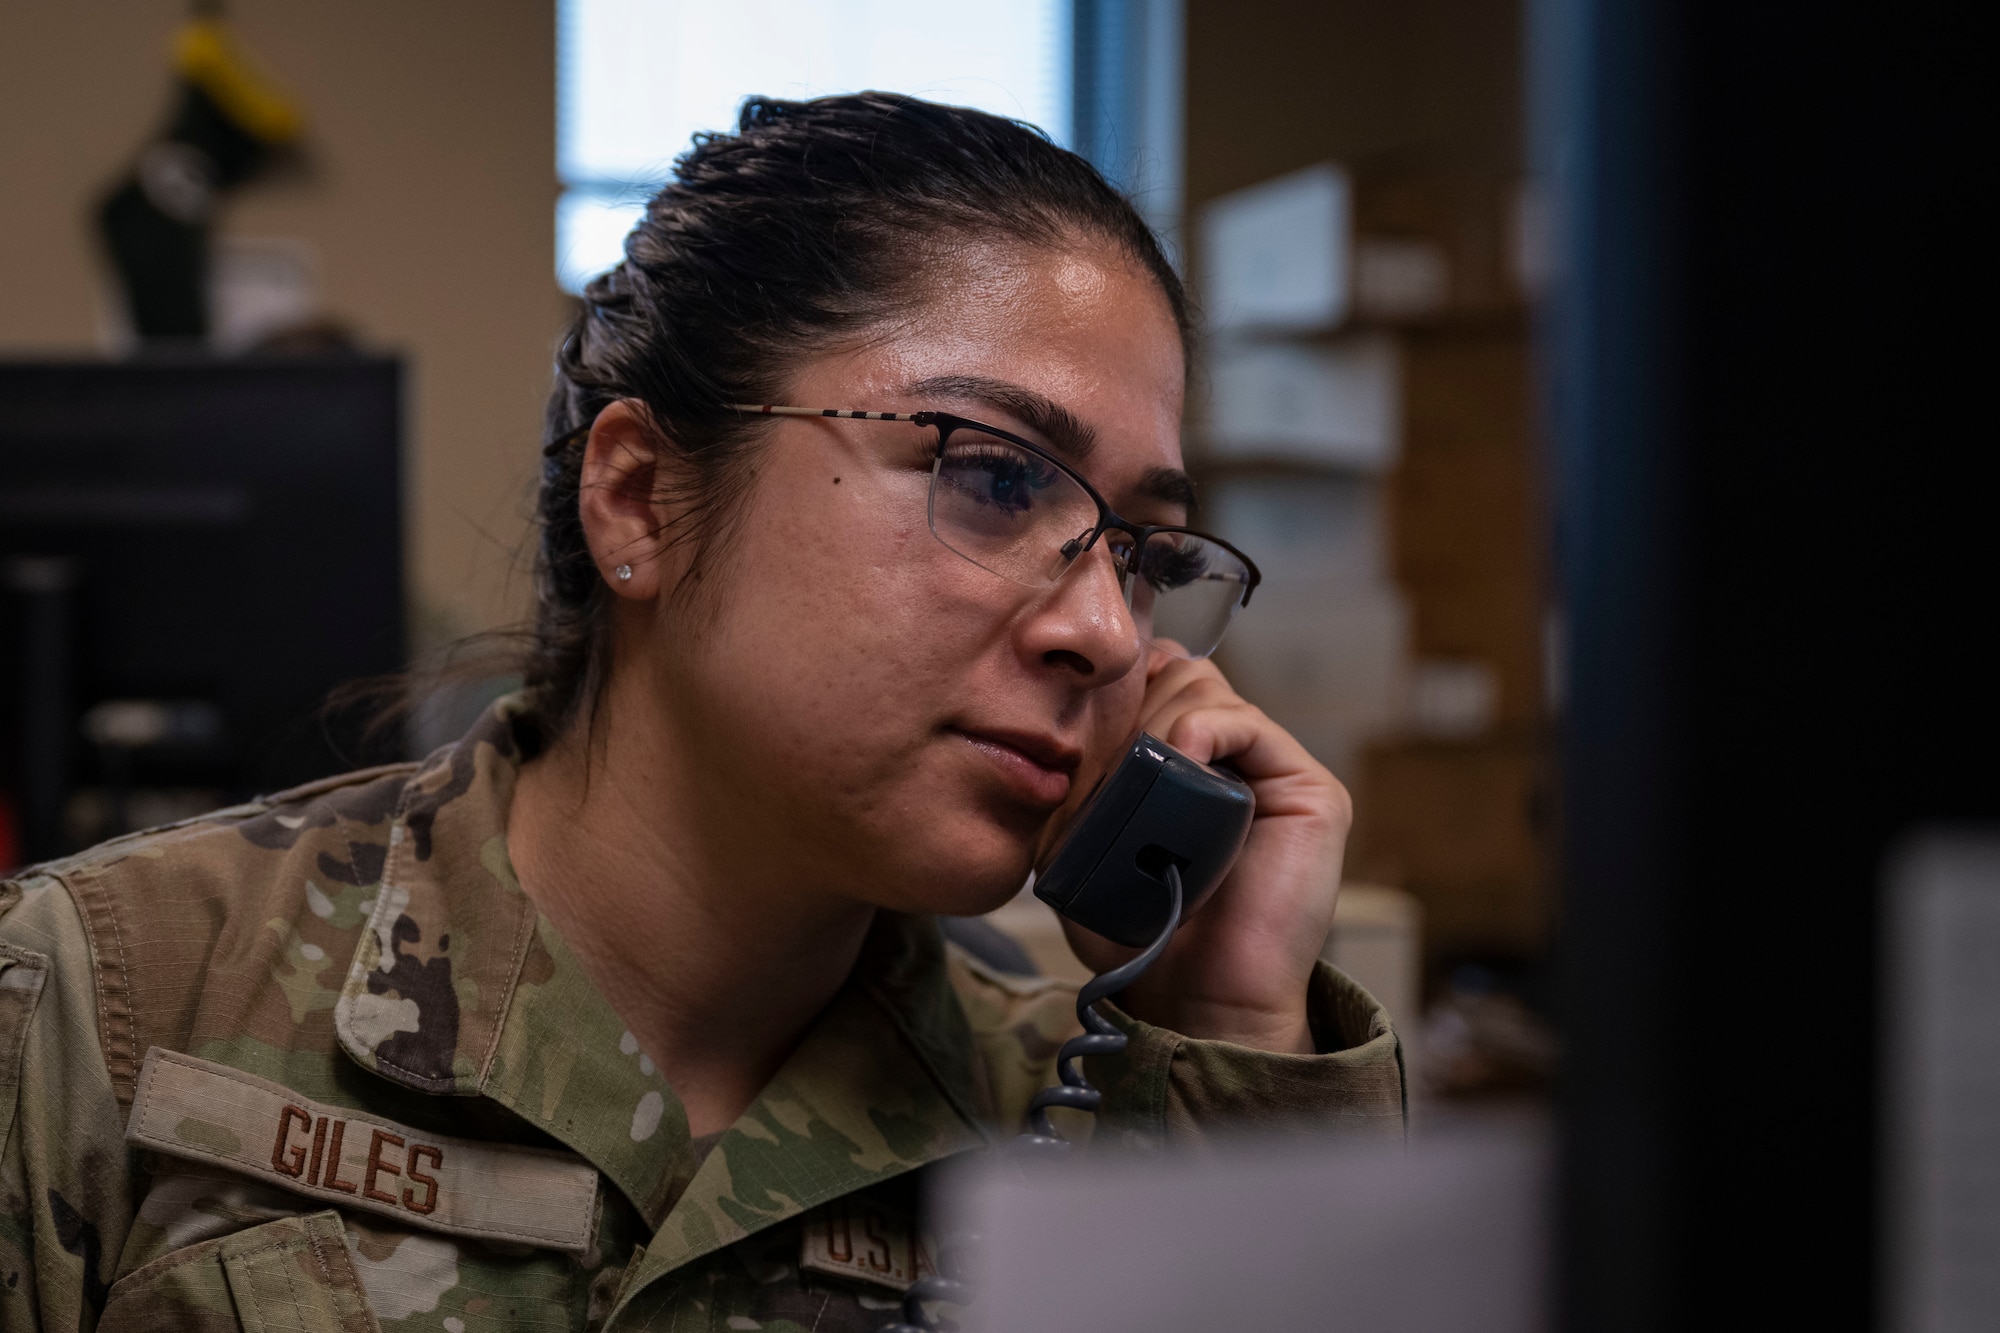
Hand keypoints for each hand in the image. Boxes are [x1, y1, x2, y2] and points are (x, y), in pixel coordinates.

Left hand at [1057, 650, 1348, 1054]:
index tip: (1077, 734)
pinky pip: (1249, 723)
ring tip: (1137, 779)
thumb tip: (1065, 732)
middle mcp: (1234, 759)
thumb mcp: (1084, 849)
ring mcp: (1274, 771)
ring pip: (1204, 689)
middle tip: (1103, 764)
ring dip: (1155, 721)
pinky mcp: (1309, 790)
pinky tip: (1179, 758)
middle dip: (1127, 707)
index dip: (1112, 695)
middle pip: (1174, 674)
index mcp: (1185, 764)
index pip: (1149, 682)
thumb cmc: (1142, 936)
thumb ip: (1078, 788)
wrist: (1197, 999)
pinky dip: (1202, 729)